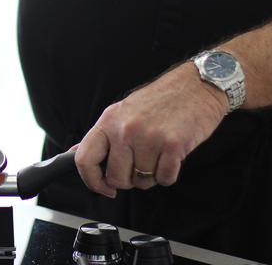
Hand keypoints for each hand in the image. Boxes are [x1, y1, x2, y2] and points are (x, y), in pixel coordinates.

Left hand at [74, 62, 227, 196]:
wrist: (196, 86)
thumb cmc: (161, 100)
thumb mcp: (123, 111)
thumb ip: (102, 136)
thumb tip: (75, 153)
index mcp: (109, 120)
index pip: (85, 159)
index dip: (92, 181)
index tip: (103, 187)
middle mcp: (125, 129)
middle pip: (117, 177)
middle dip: (129, 180)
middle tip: (140, 166)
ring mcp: (149, 137)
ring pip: (142, 181)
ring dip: (152, 175)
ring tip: (159, 153)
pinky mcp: (173, 145)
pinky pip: (165, 179)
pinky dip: (169, 174)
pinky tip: (172, 156)